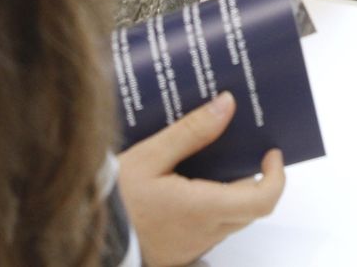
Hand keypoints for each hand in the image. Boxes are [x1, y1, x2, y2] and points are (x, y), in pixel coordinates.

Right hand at [118, 92, 285, 266]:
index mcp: (201, 209)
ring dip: (231, 193)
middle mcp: (203, 233)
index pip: (262, 200)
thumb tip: (226, 105)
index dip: (276, 176)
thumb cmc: (111, 198)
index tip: (272, 153)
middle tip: (244, 149)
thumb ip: (191, 131)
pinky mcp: (179, 251)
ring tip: (214, 160)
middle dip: (254, 179)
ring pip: (230, 220)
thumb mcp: (149, 156)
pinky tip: (192, 182)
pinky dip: (211, 205)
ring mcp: (192, 246)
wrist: (80, 232)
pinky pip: (209, 228)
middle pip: (250, 209)